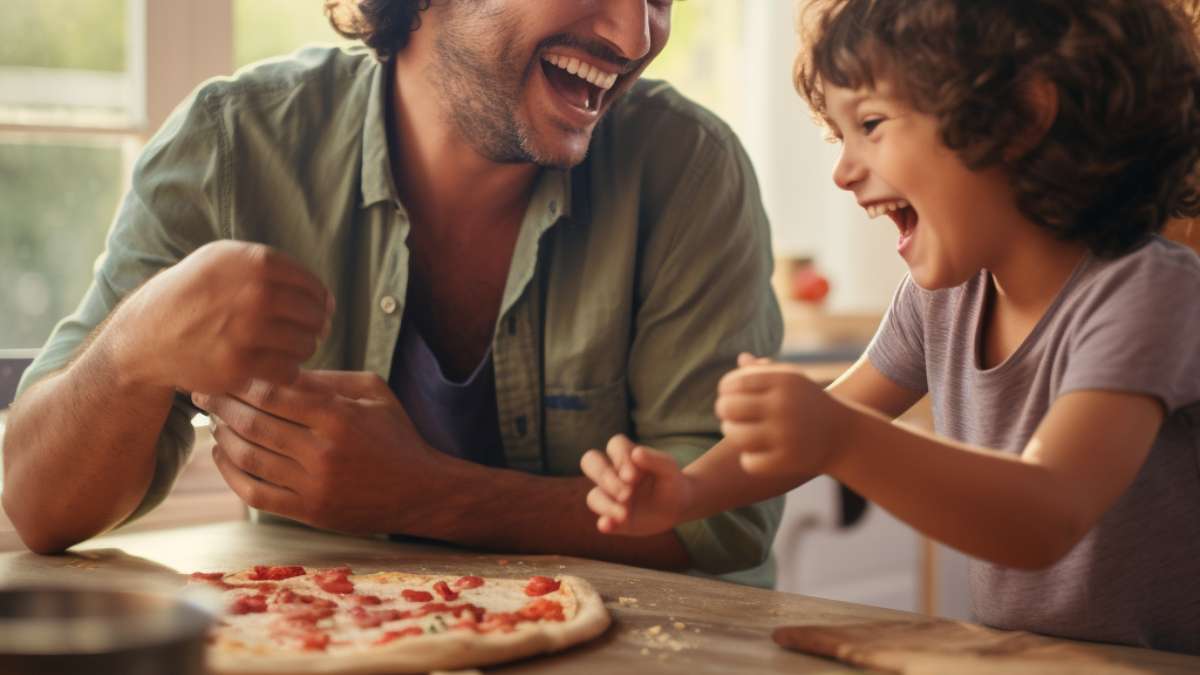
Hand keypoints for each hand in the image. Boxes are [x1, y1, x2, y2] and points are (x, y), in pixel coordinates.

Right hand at [113, 241, 333, 393]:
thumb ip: (273, 270)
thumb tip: (325, 299)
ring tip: (280, 348)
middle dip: (312, 328)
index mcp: (254, 262)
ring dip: (299, 350)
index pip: (314, 286)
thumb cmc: (193, 295)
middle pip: (314, 316)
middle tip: (296, 334)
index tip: (313, 312)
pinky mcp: (239, 364)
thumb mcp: (224, 261)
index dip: (319, 303)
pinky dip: (284, 371)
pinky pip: (288, 370)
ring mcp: (247, 329)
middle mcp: (253, 292)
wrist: (145, 336)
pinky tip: (270, 365)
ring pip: (306, 345)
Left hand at [191, 370, 446, 533]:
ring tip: (213, 421)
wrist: (421, 492)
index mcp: (339, 417)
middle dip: (222, 405)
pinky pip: (254, 493)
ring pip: (249, 457)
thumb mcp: (373, 393)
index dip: (241, 381)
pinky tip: (223, 455)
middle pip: (254, 423)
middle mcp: (323, 452)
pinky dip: (231, 473)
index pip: (274, 393)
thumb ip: (328, 379)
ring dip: (222, 436)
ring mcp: (313, 485)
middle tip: (203, 392)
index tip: (222, 371)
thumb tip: (279, 367)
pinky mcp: (308, 512)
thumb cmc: (396, 435)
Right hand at [580, 435, 693, 535]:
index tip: (634, 476)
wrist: (679, 506)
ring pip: (593, 496)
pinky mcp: (615, 520)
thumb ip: (655, 459)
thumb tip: (636, 452)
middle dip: (604, 477)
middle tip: (626, 493)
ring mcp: (611, 498)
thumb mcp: (669, 469)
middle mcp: (613, 475)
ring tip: (624, 514)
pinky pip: (603, 521)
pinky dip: (604, 523)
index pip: (614, 445)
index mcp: (626, 456)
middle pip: (590, 462)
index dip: (620, 457)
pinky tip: (607, 525)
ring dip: (606, 504)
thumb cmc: (672, 481)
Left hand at [717, 353, 848, 476]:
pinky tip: (754, 452)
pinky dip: (749, 458)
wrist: (845, 435)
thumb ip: (764, 370)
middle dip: (723, 411)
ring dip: (731, 433)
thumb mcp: (793, 380)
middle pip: (728, 408)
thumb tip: (742, 359)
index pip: (734, 382)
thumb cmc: (808, 402)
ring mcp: (786, 434)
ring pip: (735, 435)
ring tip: (736, 430)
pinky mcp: (788, 460)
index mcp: (783, 380)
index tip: (729, 395)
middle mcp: (784, 405)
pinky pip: (749, 461)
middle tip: (728, 415)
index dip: (725, 389)